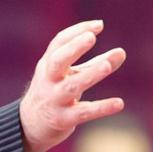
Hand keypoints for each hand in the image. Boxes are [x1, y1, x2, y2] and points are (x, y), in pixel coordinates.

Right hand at [20, 20, 125, 151]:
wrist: (30, 126)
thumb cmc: (54, 91)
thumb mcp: (70, 75)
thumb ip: (95, 63)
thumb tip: (122, 52)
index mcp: (49, 65)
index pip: (59, 43)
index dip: (77, 31)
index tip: (99, 25)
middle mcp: (49, 80)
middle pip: (58, 61)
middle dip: (74, 48)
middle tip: (91, 37)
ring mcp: (55, 100)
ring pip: (72, 86)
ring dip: (90, 75)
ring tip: (107, 66)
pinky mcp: (64, 120)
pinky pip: (84, 113)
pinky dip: (102, 108)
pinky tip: (119, 103)